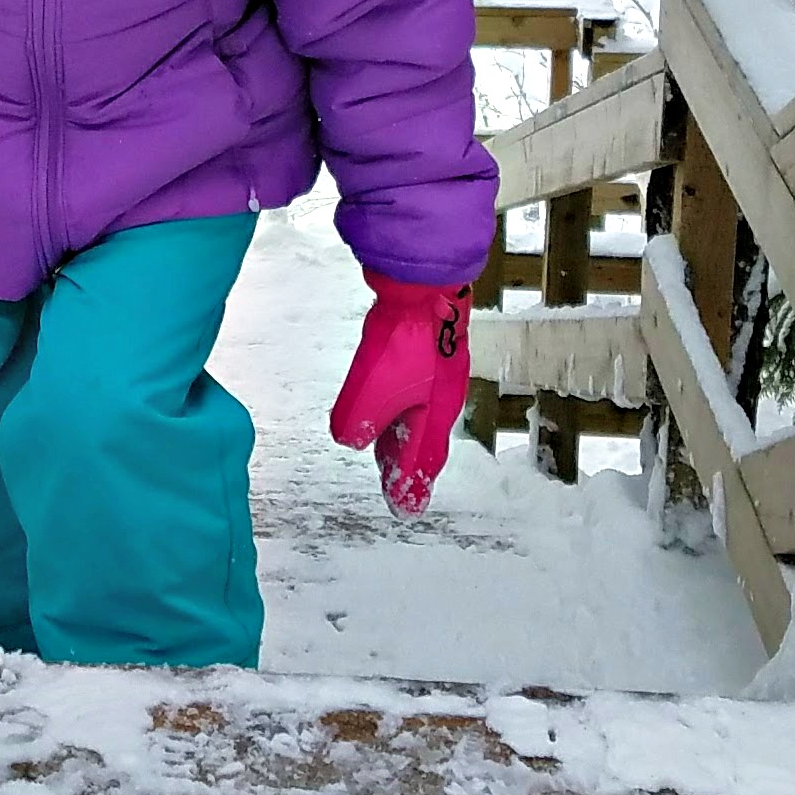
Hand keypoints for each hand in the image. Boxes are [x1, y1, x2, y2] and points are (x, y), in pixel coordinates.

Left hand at [327, 274, 470, 516]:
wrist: (422, 286)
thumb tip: (350, 440)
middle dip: (408, 465)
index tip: (405, 508)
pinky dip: (399, 408)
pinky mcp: (427, 352)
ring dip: (401, 436)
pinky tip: (388, 402)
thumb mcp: (373, 390)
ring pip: (419, 415)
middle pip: (424, 441)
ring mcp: (438, 373)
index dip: (411, 485)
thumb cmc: (406, 340)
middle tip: (396, 486)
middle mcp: (443, 397)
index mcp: (437, 414)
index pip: (423, 461)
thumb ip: (360, 421)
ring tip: (385, 450)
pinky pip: (413, 393)